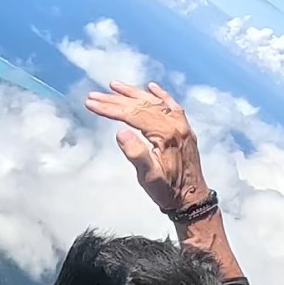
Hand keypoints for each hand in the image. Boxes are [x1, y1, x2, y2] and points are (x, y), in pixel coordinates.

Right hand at [85, 82, 209, 216]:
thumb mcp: (148, 177)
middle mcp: (175, 124)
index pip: (132, 114)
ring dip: (133, 93)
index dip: (110, 108)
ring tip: (114, 86)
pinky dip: (160, 94)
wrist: (192, 199)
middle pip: (141, 105)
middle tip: (94, 96)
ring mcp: (181, 125)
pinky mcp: (184, 129)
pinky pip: (171, 105)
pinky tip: (151, 87)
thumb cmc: (168, 190)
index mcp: (165, 134)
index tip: (91, 103)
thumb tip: (120, 132)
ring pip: (154, 102)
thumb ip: (136, 154)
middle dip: (115, 99)